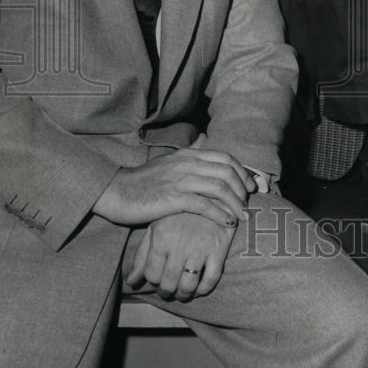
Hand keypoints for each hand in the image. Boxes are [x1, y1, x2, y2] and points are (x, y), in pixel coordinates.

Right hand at [93, 136, 256, 226]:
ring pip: (219, 188)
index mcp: (188, 154)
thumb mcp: (169, 163)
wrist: (117, 192)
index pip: (225, 158)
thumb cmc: (144, 182)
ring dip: (235, 203)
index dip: (242, 172)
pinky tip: (228, 223)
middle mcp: (187, 163)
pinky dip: (220, 214)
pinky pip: (204, 205)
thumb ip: (189, 157)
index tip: (250, 186)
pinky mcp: (173, 198)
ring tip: (242, 215)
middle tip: (248, 203)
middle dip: (242, 188)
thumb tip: (205, 144)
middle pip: (227, 171)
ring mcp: (180, 180)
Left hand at [126, 212, 235, 300]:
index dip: (154, 281)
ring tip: (183, 291)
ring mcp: (200, 248)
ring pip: (188, 285)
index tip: (159, 278)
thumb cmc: (179, 211)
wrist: (211, 192)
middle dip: (167, 292)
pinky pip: (211, 279)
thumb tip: (131, 282)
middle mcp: (179, 245)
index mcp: (162, 237)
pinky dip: (204, 288)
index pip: (152, 275)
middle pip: (168, 283)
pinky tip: (200, 286)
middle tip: (170, 290)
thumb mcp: (157, 225)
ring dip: (184, 294)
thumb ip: (143, 254)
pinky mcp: (218, 249)